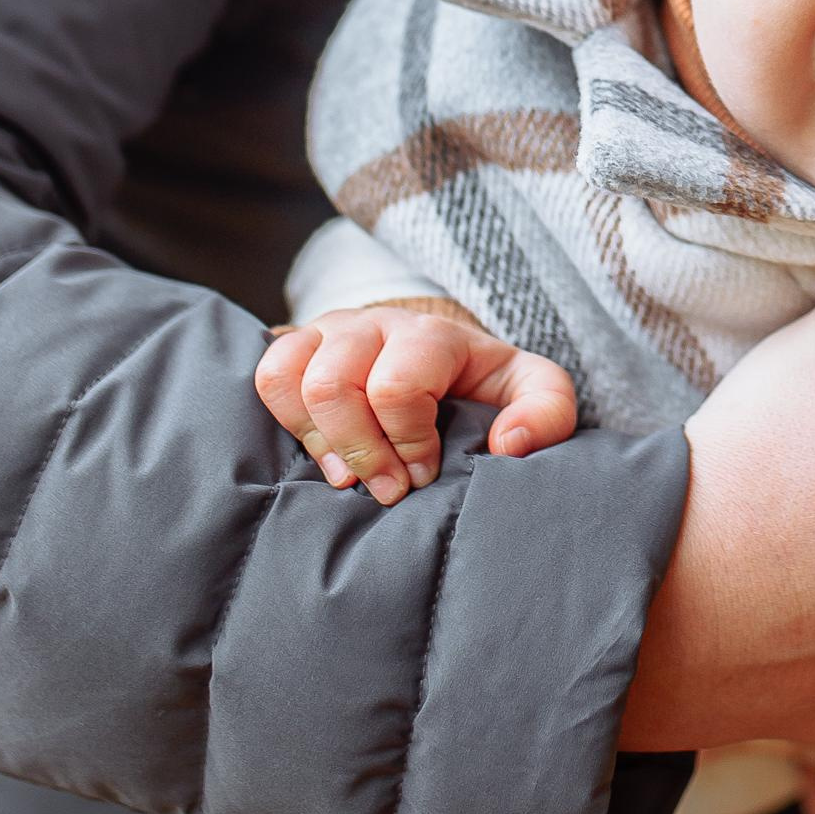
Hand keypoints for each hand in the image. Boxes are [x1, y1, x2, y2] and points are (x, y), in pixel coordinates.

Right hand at [255, 306, 577, 506]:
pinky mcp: (300, 347)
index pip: (396, 385)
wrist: (444, 355)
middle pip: (335, 384)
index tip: (425, 473)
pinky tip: (322, 452)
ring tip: (348, 476)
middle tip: (389, 489)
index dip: (408, 442)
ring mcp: (331, 331)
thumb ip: (546, 412)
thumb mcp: (535, 391)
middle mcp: (375, 324)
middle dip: (362, 451)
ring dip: (318, 439)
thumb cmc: (485, 384)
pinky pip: (267, 374)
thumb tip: (508, 444)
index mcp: (432, 333)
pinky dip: (286, 420)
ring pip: (289, 374)